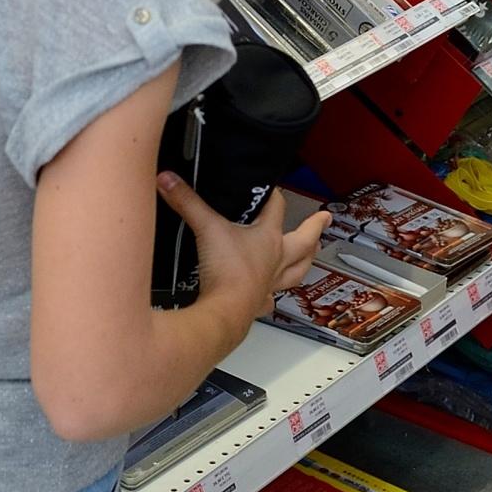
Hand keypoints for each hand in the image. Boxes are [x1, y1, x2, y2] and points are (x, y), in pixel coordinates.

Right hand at [157, 174, 329, 320]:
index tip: (273, 188)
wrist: (226, 312)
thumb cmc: (227, 272)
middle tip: (325, 219)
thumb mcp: (205, 228)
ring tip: (313, 255)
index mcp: (268, 239)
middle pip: (303, 243)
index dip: (274, 196)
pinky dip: (272, 297)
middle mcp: (275, 261)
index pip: (277, 209)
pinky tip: (271, 298)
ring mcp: (269, 284)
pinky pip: (270, 300)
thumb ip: (186, 202)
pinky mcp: (257, 304)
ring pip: (296, 272)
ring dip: (305, 263)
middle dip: (314, 229)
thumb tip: (167, 179)